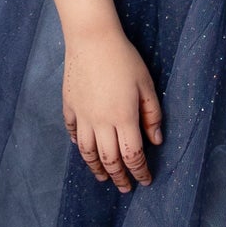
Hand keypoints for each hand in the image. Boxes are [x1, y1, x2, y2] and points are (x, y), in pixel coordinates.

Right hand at [63, 28, 162, 191]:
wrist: (92, 39)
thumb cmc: (124, 59)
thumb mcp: (147, 85)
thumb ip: (152, 115)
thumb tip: (156, 140)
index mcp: (123, 118)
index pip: (132, 155)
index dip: (139, 172)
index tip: (145, 181)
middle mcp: (101, 122)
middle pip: (109, 160)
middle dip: (119, 177)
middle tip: (124, 187)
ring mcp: (82, 116)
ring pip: (87, 152)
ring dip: (96, 168)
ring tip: (103, 177)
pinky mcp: (69, 106)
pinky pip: (72, 133)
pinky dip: (79, 145)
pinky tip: (85, 149)